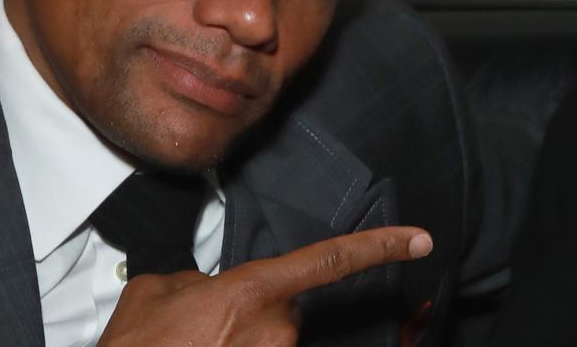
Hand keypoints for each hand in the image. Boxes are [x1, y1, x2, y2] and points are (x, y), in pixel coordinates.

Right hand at [98, 226, 432, 345]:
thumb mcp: (157, 292)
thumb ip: (198, 278)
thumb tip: (207, 285)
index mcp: (252, 293)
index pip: (331, 260)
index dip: (381, 248)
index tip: (419, 241)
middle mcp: (275, 331)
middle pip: (283, 311)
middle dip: (250, 316)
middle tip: (203, 332)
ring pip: (268, 341)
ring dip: (238, 342)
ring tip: (197, 346)